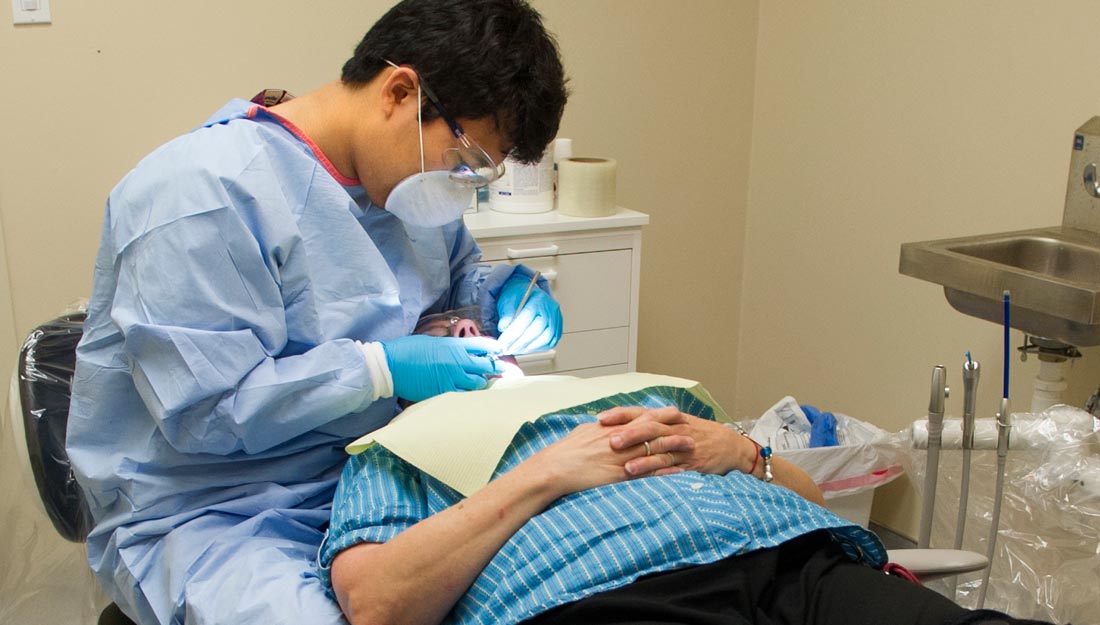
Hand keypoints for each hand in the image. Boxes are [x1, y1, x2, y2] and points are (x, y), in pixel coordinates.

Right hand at [381, 335, 501, 402]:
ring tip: (480, 382)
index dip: (494, 347)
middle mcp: (457, 361)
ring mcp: (452, 378)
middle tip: (499, 368)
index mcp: (454, 346)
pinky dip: (468, 394)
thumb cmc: (409, 350)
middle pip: (485, 366)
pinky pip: (463, 395)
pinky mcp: (444, 392)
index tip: (500, 349)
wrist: (391, 365)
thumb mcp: (434, 342)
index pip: (483, 345)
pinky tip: (467, 394)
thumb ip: (451, 347)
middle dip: (494, 367)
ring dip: (481, 382)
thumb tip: (463, 351)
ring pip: (477, 383)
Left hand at [495, 273, 562, 353]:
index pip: (526, 319)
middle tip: (507, 349)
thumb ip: (506, 314)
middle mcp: (550, 308)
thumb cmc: (517, 297)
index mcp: (538, 299)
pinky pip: (550, 342)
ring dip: (528, 348)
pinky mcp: (558, 328)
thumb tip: (504, 328)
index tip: (502, 343)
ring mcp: (556, 318)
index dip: (513, 334)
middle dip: (520, 343)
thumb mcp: (507, 301)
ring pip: (546, 339)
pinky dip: (537, 348)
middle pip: (538, 330)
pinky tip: (526, 348)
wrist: (527, 294)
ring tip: (515, 350)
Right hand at [524, 411, 695, 497]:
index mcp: (611, 428)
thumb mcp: (583, 432)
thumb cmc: (565, 451)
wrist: (555, 468)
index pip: (640, 417)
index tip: (674, 412)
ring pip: (654, 450)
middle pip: (653, 430)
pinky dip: (664, 472)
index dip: (659, 414)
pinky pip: (648, 473)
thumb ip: (598, 428)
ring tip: (691, 446)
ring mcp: (622, 457)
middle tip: (691, 426)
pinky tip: (677, 472)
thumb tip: (603, 423)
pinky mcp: (620, 475)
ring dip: (674, 448)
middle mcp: (620, 440)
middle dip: (673, 428)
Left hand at [598, 406, 750, 475]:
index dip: (620, 415)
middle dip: (630, 434)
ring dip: (644, 460)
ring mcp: (684, 447)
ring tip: (626, 468)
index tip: (600, 418)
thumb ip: (648, 423)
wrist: (729, 444)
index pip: (640, 412)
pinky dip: (662, 474)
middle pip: (650, 429)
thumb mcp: (674, 422)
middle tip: (611, 441)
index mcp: (666, 418)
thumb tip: (616, 424)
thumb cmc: (695, 433)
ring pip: (662, 451)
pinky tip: (650, 480)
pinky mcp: (692, 464)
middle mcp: (674, 429)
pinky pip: (676, 469)